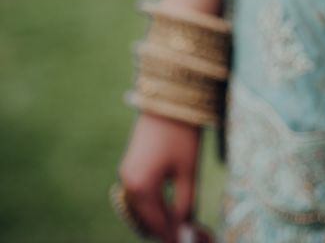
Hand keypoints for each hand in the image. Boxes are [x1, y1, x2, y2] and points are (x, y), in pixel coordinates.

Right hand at [119, 114, 212, 242]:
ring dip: (161, 222)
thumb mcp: (188, 171)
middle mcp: (127, 184)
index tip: (194, 241)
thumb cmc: (181, 134)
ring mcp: (126, 176)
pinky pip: (141, 199)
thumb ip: (186, 203)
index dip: (176, 238)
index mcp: (141, 187)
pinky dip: (155, 208)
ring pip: (143, 213)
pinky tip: (173, 210)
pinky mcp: (131, 167)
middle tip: (193, 235)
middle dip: (168, 232)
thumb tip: (186, 229)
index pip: (159, 225)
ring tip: (186, 226)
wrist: (166, 99)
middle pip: (147, 223)